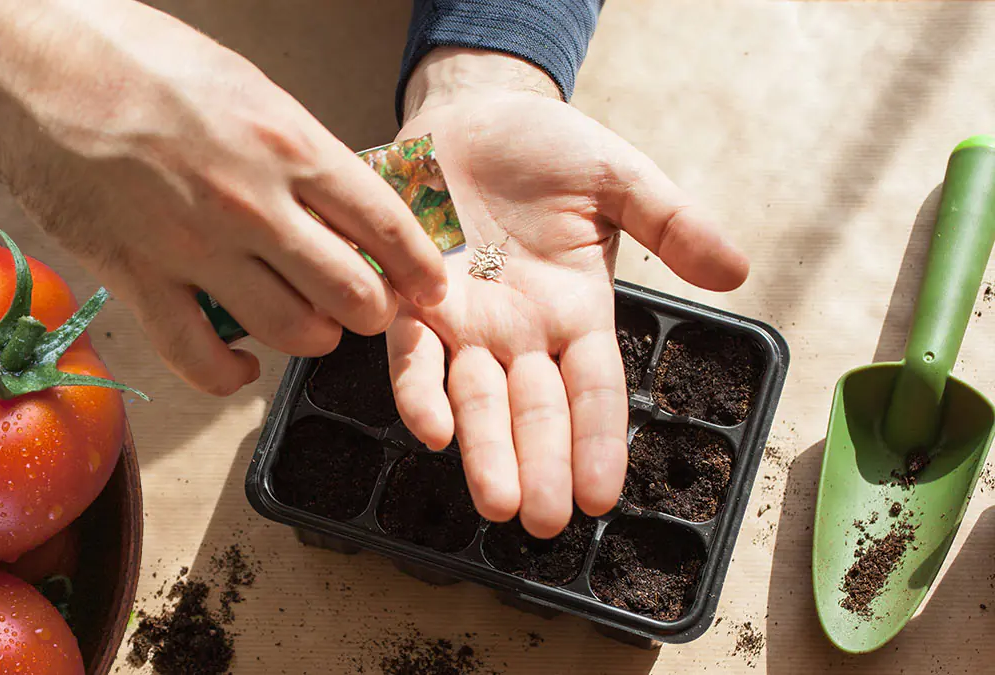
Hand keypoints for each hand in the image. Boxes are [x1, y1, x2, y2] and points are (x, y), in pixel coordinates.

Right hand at [0, 0, 447, 395]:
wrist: (29, 58)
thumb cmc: (137, 58)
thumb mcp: (246, 85)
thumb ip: (299, 152)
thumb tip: (344, 203)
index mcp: (286, 143)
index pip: (387, 225)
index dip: (421, 267)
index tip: (431, 286)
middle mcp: (251, 204)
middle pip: (352, 293)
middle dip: (373, 309)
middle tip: (369, 305)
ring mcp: (193, 249)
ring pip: (292, 332)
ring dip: (314, 338)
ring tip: (312, 324)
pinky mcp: (138, 280)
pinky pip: (202, 360)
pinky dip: (233, 373)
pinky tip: (244, 361)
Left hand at [390, 49, 748, 537]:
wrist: (472, 112)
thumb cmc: (549, 148)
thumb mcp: (621, 180)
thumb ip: (673, 223)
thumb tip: (737, 271)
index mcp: (577, 312)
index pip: (593, 391)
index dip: (598, 442)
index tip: (601, 497)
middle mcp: (521, 332)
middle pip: (535, 410)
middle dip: (539, 465)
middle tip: (543, 521)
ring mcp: (466, 321)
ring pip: (476, 398)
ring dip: (483, 450)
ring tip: (497, 500)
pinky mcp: (412, 297)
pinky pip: (412, 352)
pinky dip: (419, 388)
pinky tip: (430, 427)